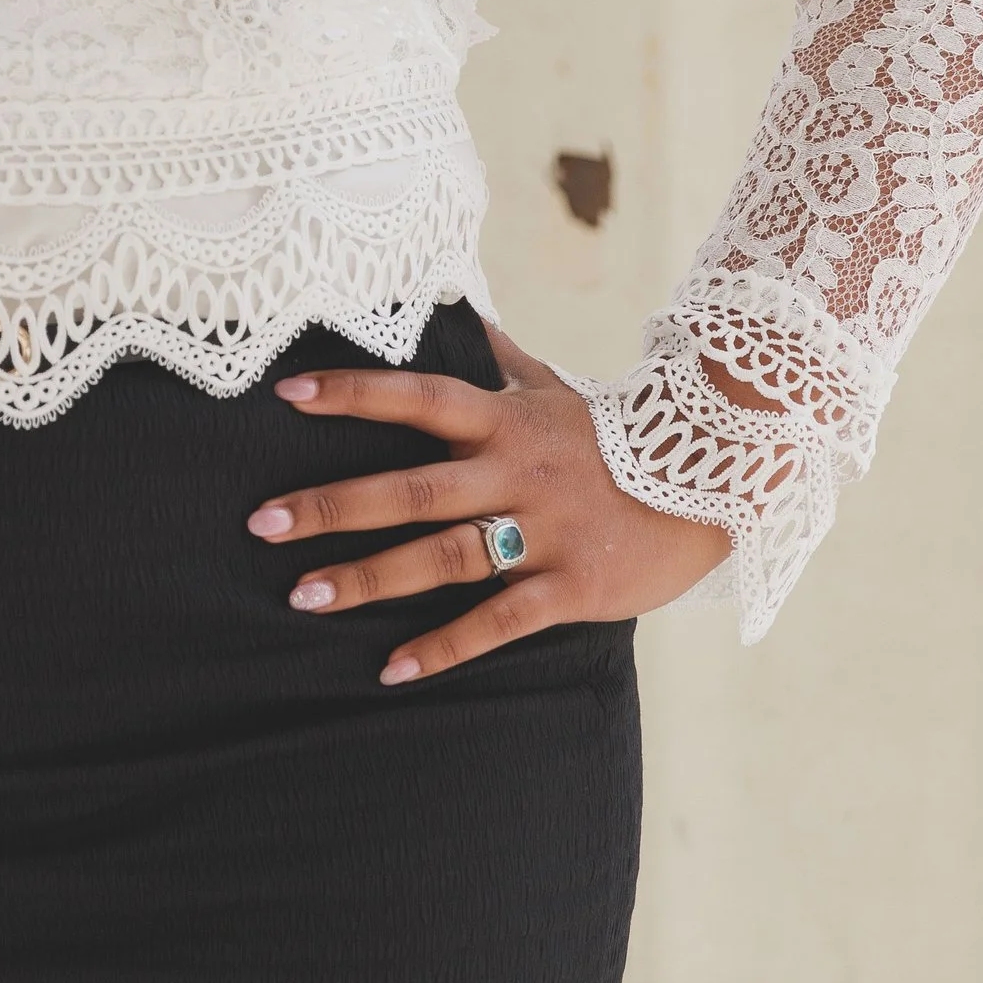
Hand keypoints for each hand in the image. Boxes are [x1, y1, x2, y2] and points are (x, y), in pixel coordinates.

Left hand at [245, 323, 730, 683]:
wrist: (720, 479)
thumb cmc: (623, 436)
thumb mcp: (560, 389)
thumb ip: (506, 362)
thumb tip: (466, 312)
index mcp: (507, 421)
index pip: (416, 398)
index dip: (352, 394)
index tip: (286, 393)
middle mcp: (516, 472)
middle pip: (411, 488)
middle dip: (333, 505)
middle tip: (261, 524)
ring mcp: (544, 531)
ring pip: (443, 556)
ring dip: (369, 579)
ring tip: (302, 597)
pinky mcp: (573, 587)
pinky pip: (498, 620)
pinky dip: (445, 646)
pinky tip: (392, 669)